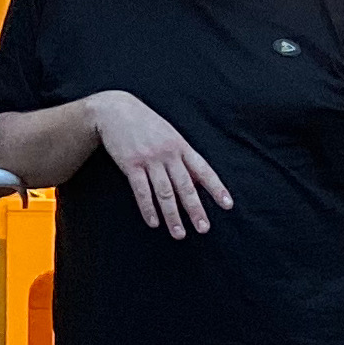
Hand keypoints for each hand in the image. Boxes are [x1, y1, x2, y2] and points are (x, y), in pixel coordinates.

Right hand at [87, 90, 232, 239]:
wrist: (116, 110)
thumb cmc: (146, 124)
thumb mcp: (170, 135)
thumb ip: (183, 156)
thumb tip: (198, 181)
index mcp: (181, 146)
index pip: (204, 170)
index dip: (216, 188)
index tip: (227, 205)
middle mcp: (168, 153)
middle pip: (185, 186)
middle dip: (195, 209)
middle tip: (203, 228)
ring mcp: (149, 159)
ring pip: (165, 192)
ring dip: (172, 215)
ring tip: (179, 234)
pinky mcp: (131, 164)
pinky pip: (142, 190)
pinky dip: (148, 208)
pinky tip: (154, 222)